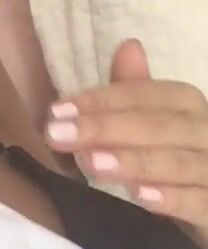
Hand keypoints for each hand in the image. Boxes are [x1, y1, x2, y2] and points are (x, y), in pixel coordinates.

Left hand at [45, 39, 207, 247]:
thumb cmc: (179, 169)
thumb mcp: (156, 130)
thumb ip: (138, 93)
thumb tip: (129, 46)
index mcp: (190, 107)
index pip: (147, 95)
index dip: (102, 100)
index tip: (57, 111)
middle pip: (161, 125)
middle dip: (107, 128)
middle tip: (59, 136)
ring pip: (180, 162)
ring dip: (135, 161)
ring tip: (91, 164)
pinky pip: (202, 203)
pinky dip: (173, 199)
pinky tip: (140, 198)